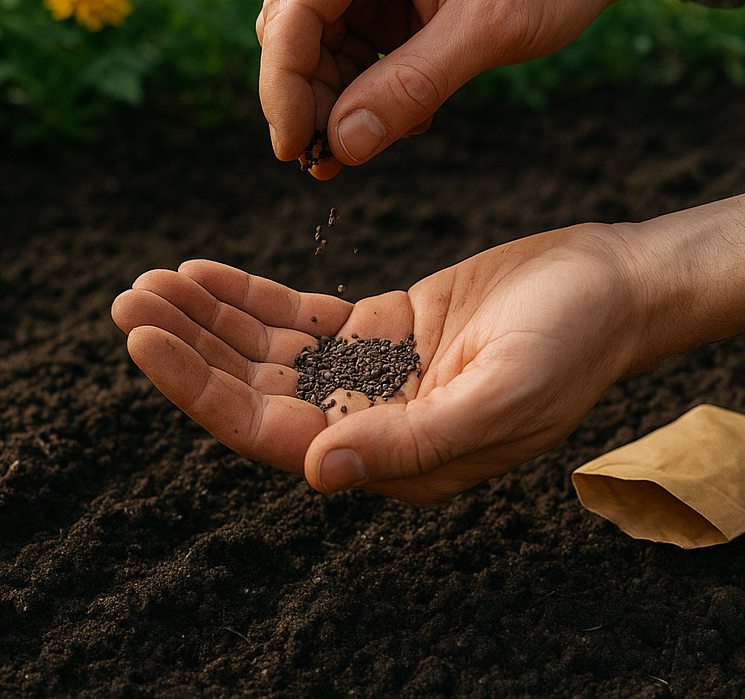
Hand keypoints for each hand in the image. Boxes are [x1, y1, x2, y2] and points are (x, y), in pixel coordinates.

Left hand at [110, 174, 744, 504]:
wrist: (613, 286)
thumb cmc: (573, 342)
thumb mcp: (500, 393)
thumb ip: (410, 439)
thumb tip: (315, 471)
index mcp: (395, 455)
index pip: (274, 432)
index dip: (202, 390)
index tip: (145, 339)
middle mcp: (374, 422)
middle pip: (258, 390)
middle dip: (193, 348)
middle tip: (131, 299)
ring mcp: (375, 373)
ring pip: (272, 352)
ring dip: (213, 318)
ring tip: (154, 281)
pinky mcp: (384, 326)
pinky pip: (302, 316)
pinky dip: (254, 296)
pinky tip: (210, 271)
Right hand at [257, 0, 744, 177]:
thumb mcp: (489, 29)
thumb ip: (412, 86)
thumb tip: (341, 146)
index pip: (297, 7)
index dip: (284, 84)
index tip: (294, 149)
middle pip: (296, 25)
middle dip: (305, 97)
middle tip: (324, 163)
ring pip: (320, 43)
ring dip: (333, 101)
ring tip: (359, 151)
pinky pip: (355, 49)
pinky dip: (365, 90)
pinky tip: (400, 119)